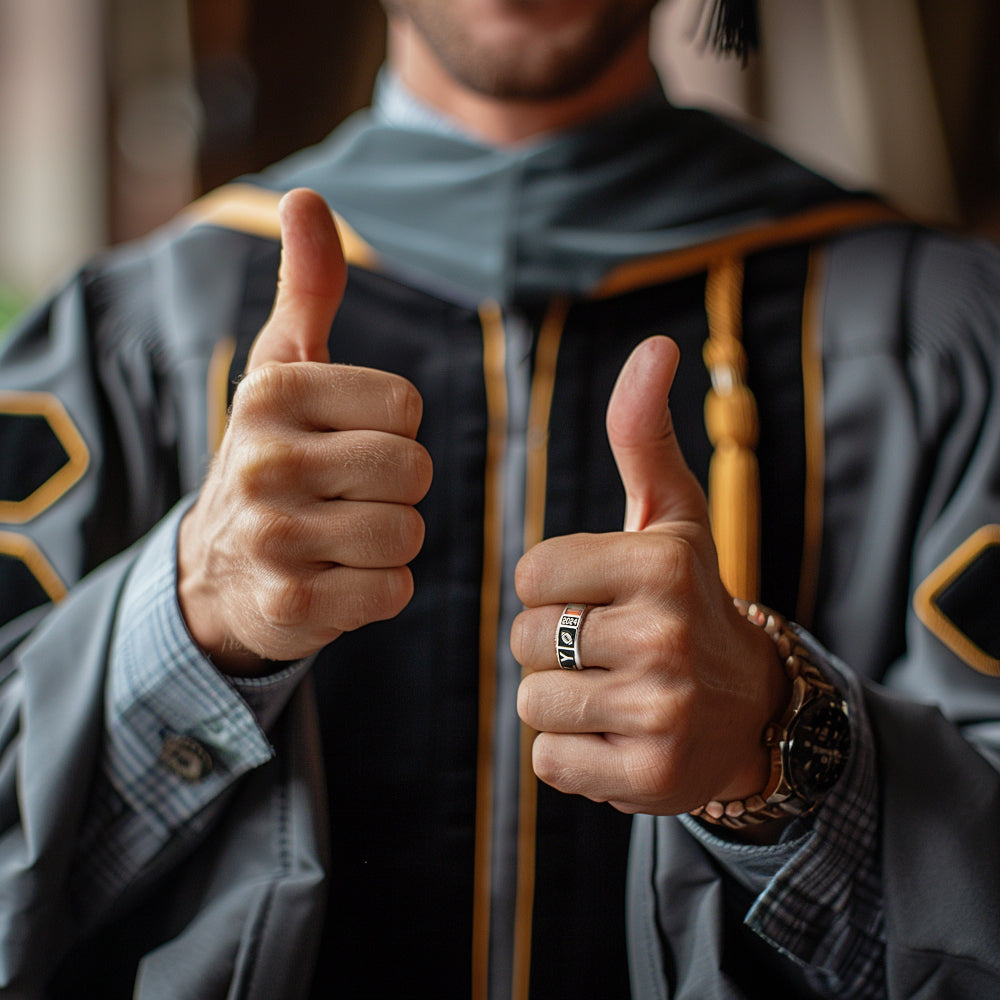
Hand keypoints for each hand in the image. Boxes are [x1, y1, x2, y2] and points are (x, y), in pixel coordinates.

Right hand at [178, 188, 432, 674]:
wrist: (218, 567)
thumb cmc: (275, 453)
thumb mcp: (284, 368)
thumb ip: (307, 288)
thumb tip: (306, 197)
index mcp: (271, 393)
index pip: (406, 405)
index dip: (393, 427)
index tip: (347, 438)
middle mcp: (263, 462)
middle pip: (413, 469)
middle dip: (398, 487)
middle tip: (350, 494)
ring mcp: (272, 539)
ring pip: (407, 533)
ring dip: (391, 540)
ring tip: (342, 536)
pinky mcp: (289, 607)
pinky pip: (393, 592)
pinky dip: (381, 590)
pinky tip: (337, 579)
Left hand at [512, 337, 787, 814]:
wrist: (749, 706)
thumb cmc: (688, 597)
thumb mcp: (672, 514)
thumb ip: (644, 434)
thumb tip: (656, 344)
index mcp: (662, 563)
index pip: (532, 576)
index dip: (553, 590)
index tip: (600, 597)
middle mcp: (668, 634)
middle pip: (527, 639)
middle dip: (555, 645)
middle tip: (613, 648)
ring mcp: (662, 710)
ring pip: (533, 702)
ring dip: (561, 700)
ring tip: (617, 691)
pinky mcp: (650, 776)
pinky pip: (549, 761)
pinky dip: (571, 753)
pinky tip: (621, 735)